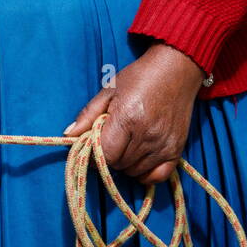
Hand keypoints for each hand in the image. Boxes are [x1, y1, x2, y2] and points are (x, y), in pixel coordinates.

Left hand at [62, 43, 205, 184]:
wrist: (176, 69)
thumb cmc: (140, 77)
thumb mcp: (109, 89)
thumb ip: (88, 114)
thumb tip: (68, 134)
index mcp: (127, 118)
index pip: (105, 154)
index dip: (96, 152)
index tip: (95, 143)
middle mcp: (147, 135)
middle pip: (119, 164)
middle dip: (110, 156)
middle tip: (112, 140)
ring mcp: (164, 144)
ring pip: (135, 172)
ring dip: (126, 163)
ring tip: (126, 144)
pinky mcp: (177, 150)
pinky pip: (157, 177)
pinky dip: (146, 173)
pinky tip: (140, 159)